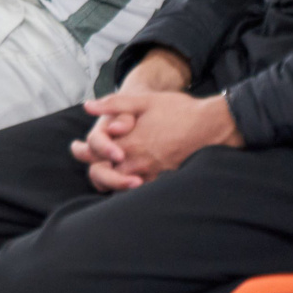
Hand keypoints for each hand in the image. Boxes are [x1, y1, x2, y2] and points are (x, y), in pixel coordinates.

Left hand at [70, 49, 192, 189]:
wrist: (212, 125)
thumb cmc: (179, 110)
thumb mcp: (144, 100)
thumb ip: (114, 104)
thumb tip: (88, 106)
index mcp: (129, 142)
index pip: (95, 155)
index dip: (84, 153)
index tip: (79, 149)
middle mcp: (138, 162)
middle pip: (104, 177)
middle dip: (96, 172)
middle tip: (94, 165)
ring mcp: (152, 174)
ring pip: (121, 188)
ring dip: (112, 181)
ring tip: (108, 174)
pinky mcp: (165, 180)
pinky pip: (142, 192)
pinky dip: (132, 189)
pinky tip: (130, 181)